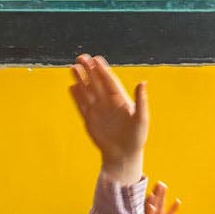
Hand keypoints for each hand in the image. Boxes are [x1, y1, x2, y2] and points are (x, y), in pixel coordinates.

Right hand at [70, 54, 148, 181]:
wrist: (124, 155)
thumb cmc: (136, 137)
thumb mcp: (141, 118)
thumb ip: (141, 100)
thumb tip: (143, 82)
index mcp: (120, 99)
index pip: (109, 81)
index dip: (102, 70)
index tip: (95, 59)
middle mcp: (108, 102)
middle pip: (96, 82)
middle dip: (89, 70)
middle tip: (81, 57)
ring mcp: (98, 110)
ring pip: (87, 91)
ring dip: (80, 80)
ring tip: (73, 67)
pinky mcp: (90, 120)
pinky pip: (82, 106)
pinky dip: (77, 97)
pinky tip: (71, 87)